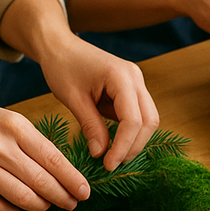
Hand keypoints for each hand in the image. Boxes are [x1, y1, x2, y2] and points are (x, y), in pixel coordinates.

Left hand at [0, 0, 158, 170]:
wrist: (60, 45)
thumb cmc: (62, 66)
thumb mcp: (73, 99)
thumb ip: (90, 126)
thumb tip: (101, 154)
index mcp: (121, 77)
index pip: (133, 120)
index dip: (123, 146)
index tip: (108, 164)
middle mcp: (135, 78)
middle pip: (149, 121)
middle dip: (134, 146)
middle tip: (113, 164)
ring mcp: (136, 82)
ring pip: (148, 119)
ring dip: (134, 140)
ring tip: (113, 156)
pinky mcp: (132, 88)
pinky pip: (139, 114)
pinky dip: (130, 131)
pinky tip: (114, 143)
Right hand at [0, 85, 90, 210]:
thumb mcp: (8, 119)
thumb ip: (33, 142)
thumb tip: (62, 171)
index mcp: (15, 126)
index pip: (54, 160)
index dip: (72, 180)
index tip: (85, 192)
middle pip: (41, 182)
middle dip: (61, 197)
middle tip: (72, 204)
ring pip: (21, 197)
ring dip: (39, 206)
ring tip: (46, 206)